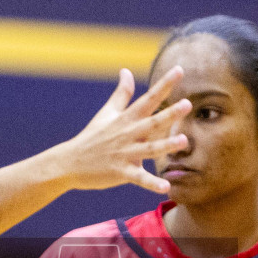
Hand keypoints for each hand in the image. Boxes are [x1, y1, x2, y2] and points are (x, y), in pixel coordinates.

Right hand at [49, 67, 191, 192]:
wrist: (70, 162)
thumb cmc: (92, 137)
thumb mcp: (107, 112)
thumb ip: (121, 93)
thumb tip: (126, 71)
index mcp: (127, 118)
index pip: (149, 98)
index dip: (165, 84)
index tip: (180, 70)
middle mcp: (128, 134)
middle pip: (152, 122)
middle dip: (169, 114)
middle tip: (187, 104)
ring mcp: (125, 153)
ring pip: (149, 149)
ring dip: (166, 145)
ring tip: (183, 141)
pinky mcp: (121, 172)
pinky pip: (139, 178)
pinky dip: (152, 184)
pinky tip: (166, 188)